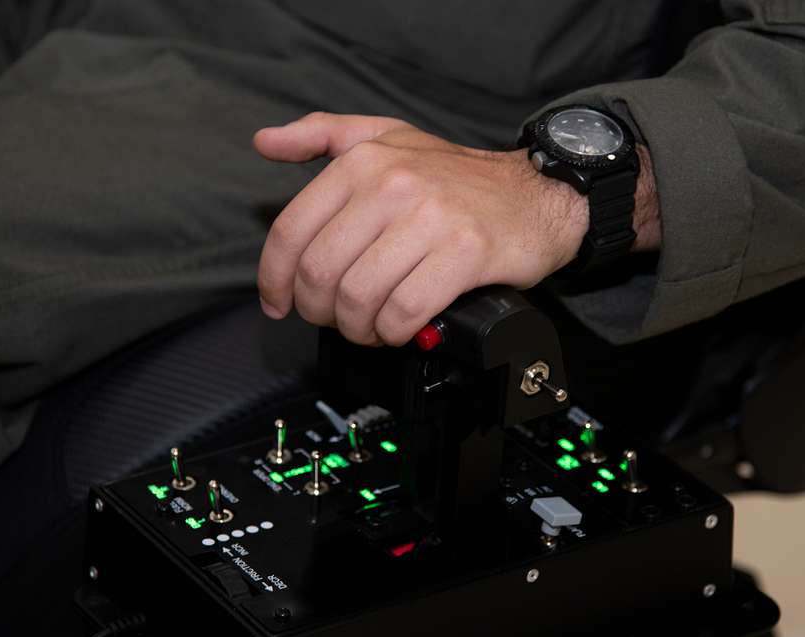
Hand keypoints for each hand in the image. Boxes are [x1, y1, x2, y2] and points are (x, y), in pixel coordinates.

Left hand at [253, 112, 590, 345]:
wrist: (537, 194)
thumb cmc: (458, 177)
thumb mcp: (388, 139)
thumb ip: (323, 135)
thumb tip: (266, 141)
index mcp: (363, 161)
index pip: (292, 232)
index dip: (275, 280)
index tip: (279, 304)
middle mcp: (392, 185)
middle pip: (321, 274)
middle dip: (320, 312)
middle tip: (336, 319)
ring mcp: (430, 219)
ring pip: (359, 298)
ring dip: (359, 328)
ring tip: (371, 327)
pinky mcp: (464, 254)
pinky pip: (405, 312)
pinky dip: (395, 333)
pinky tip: (401, 329)